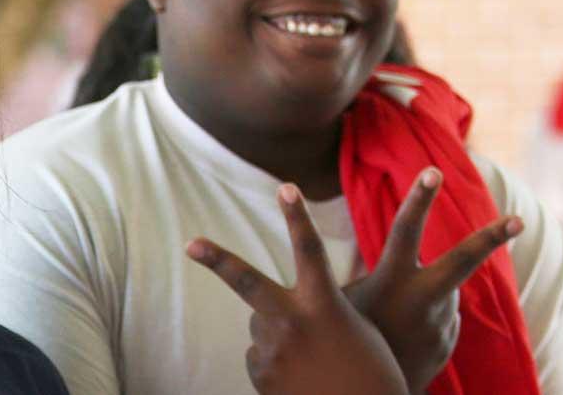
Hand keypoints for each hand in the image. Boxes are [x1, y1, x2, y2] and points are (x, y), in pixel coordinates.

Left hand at [188, 184, 407, 394]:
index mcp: (325, 306)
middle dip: (218, 260)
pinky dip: (277, 362)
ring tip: (311, 360)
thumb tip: (279, 311)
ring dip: (279, 333)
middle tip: (191, 244)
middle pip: (248, 282)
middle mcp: (292, 323)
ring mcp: (272, 350)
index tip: (286, 187)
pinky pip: (261, 356)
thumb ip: (318, 311)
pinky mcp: (260, 375)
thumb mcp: (356, 332)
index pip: (310, 251)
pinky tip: (301, 379)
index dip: (297, 217)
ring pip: (261, 324)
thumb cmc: (372, 374)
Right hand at [340, 168, 522, 392]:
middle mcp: (424, 299)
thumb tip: (367, 259)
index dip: (418, 200)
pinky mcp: (448, 342)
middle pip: (462, 260)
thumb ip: (365, 279)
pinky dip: (425, 321)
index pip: (405, 231)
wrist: (370, 389)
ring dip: (423, 298)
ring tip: (393, 322)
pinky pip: (440, 319)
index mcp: (392, 282)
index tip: (433, 171)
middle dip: (491, 238)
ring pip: (442, 293)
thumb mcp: (340, 302)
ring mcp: (441, 322)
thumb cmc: (344, 338)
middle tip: (518, 220)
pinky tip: (405, 338)